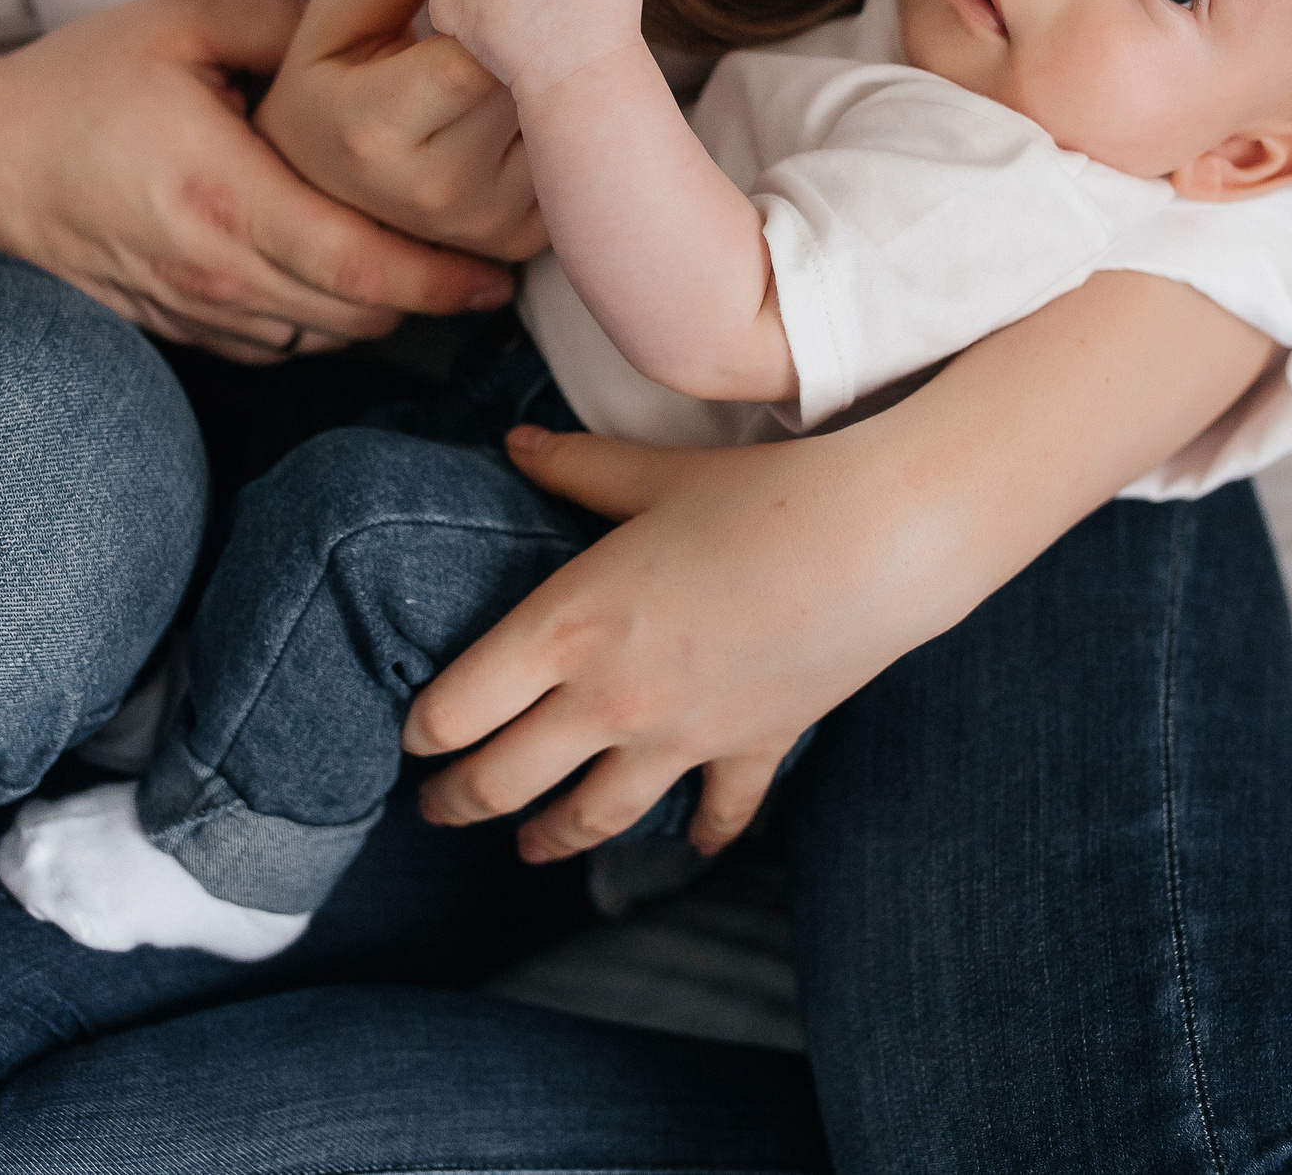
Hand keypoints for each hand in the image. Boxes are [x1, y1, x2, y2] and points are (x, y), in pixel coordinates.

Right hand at [0, 0, 511, 362]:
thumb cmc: (81, 82)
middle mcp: (217, 271)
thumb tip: (393, 1)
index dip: (443, 280)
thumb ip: (293, 20)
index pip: (363, 268)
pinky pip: (283, 344)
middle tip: (488, 264)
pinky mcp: (184, 327)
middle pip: (359, 315)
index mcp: (227, 196)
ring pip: (327, 338)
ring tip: (432, 270)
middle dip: (432, 297)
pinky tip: (350, 276)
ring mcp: (197, 310)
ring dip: (383, 311)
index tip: (499, 272)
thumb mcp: (182, 22)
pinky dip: (328, 319)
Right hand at [255, 0, 545, 261]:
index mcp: (376, 130)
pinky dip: (569, 124)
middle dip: (537, 37)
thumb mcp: (336, 16)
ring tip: (526, 56)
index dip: (503, 8)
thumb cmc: (328, 86)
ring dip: (559, 80)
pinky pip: (572, 163)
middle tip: (527, 7)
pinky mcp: (517, 239)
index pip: (475, 57)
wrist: (322, 188)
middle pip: (528, 89)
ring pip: (562, 126)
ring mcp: (481, 223)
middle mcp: (433, 189)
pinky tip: (535, 101)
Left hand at [404, 422, 911, 862]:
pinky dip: (703, 834)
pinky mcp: (748, 750)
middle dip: (458, 801)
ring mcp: (680, 737)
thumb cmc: (763, 496)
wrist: (878, 543)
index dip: (422, 731)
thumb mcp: (654, 476)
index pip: (459, 707)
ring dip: (551, 837)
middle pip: (504, 778)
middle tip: (435, 810)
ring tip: (527, 847)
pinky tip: (693, 847)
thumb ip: (577, 467)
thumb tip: (516, 443)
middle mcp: (610, 698)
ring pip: (592, 817)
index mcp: (568, 626)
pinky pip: (716, 811)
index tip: (412, 736)